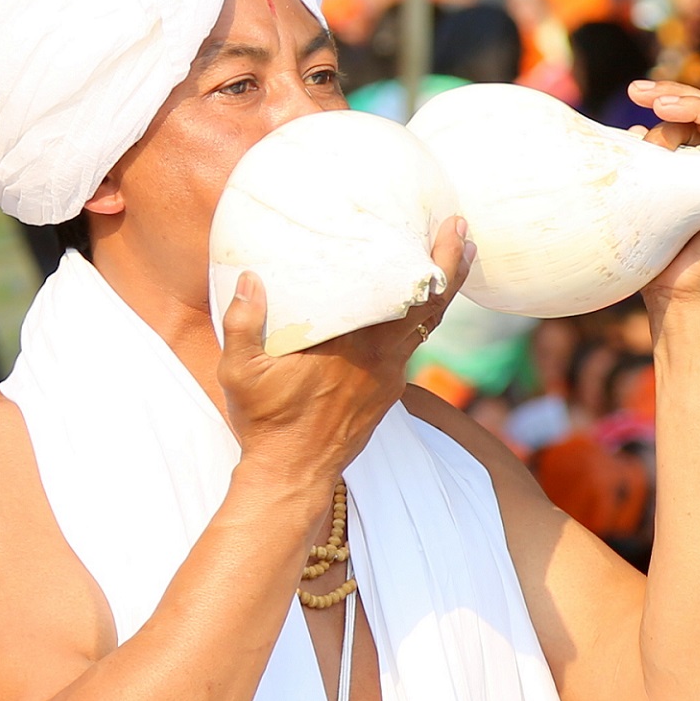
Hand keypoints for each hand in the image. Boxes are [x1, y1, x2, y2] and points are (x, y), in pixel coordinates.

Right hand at [216, 217, 469, 487]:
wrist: (292, 473)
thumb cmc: (266, 422)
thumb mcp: (239, 372)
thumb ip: (243, 323)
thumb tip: (250, 278)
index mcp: (353, 344)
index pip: (411, 299)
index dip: (439, 262)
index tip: (449, 226)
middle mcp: (381, 358)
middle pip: (432, 306)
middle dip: (451, 265)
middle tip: (460, 227)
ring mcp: (388, 378)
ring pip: (425, 327)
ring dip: (440, 292)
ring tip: (448, 258)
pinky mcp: (387, 393)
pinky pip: (410, 349)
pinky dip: (419, 321)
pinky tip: (409, 307)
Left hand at [627, 79, 699, 309]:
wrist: (672, 288)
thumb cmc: (649, 245)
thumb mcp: (639, 190)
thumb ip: (642, 158)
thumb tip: (635, 130)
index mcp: (690, 156)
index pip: (685, 111)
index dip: (663, 95)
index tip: (632, 93)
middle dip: (674, 94)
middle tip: (640, 94)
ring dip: (696, 106)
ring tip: (663, 106)